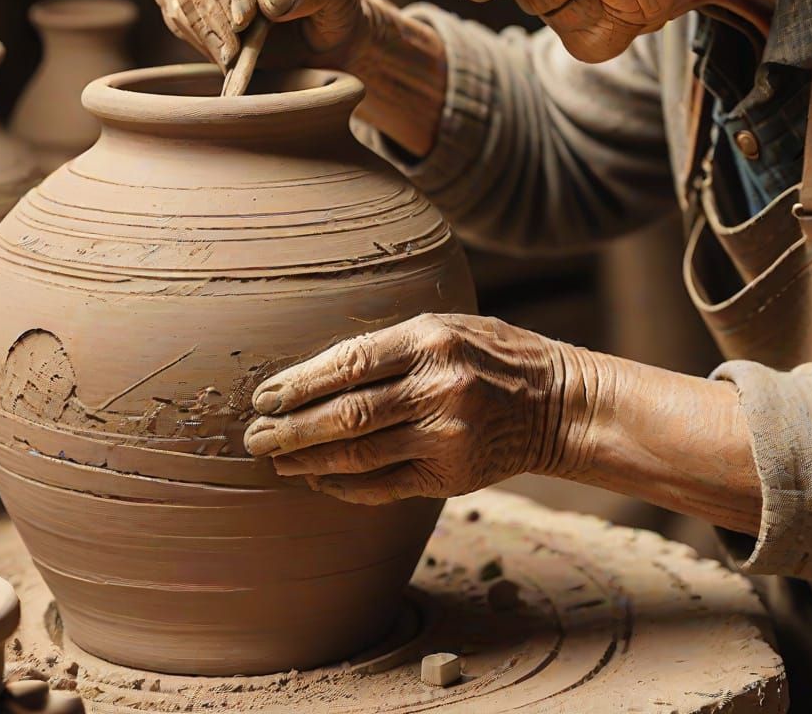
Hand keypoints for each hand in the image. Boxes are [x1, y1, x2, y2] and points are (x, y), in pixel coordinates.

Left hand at [242, 314, 594, 504]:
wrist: (557, 404)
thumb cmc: (494, 354)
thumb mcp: (451, 325)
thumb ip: (394, 344)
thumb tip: (320, 370)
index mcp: (432, 340)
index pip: (350, 363)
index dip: (300, 383)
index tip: (265, 397)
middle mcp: (438, 388)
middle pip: (347, 414)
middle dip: (291, 428)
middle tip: (253, 437)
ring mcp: (447, 435)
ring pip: (360, 454)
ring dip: (309, 460)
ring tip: (276, 460)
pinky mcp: (452, 475)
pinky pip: (385, 485)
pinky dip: (346, 486)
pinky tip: (319, 481)